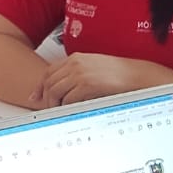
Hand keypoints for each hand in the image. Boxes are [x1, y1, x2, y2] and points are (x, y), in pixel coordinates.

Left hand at [33, 53, 154, 106]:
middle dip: (45, 99)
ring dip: (54, 105)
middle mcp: (75, 63)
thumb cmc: (119, 75)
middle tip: (48, 111)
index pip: (48, 72)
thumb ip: (76, 75)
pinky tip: (70, 112)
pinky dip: (66, 108)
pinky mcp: (87, 84)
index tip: (36, 98)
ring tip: (59, 114)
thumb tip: (63, 91)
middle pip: (49, 83)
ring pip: (55, 92)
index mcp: (76, 58)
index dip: (40, 86)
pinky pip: (68, 99)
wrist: (136, 75)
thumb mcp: (93, 70)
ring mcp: (80, 72)